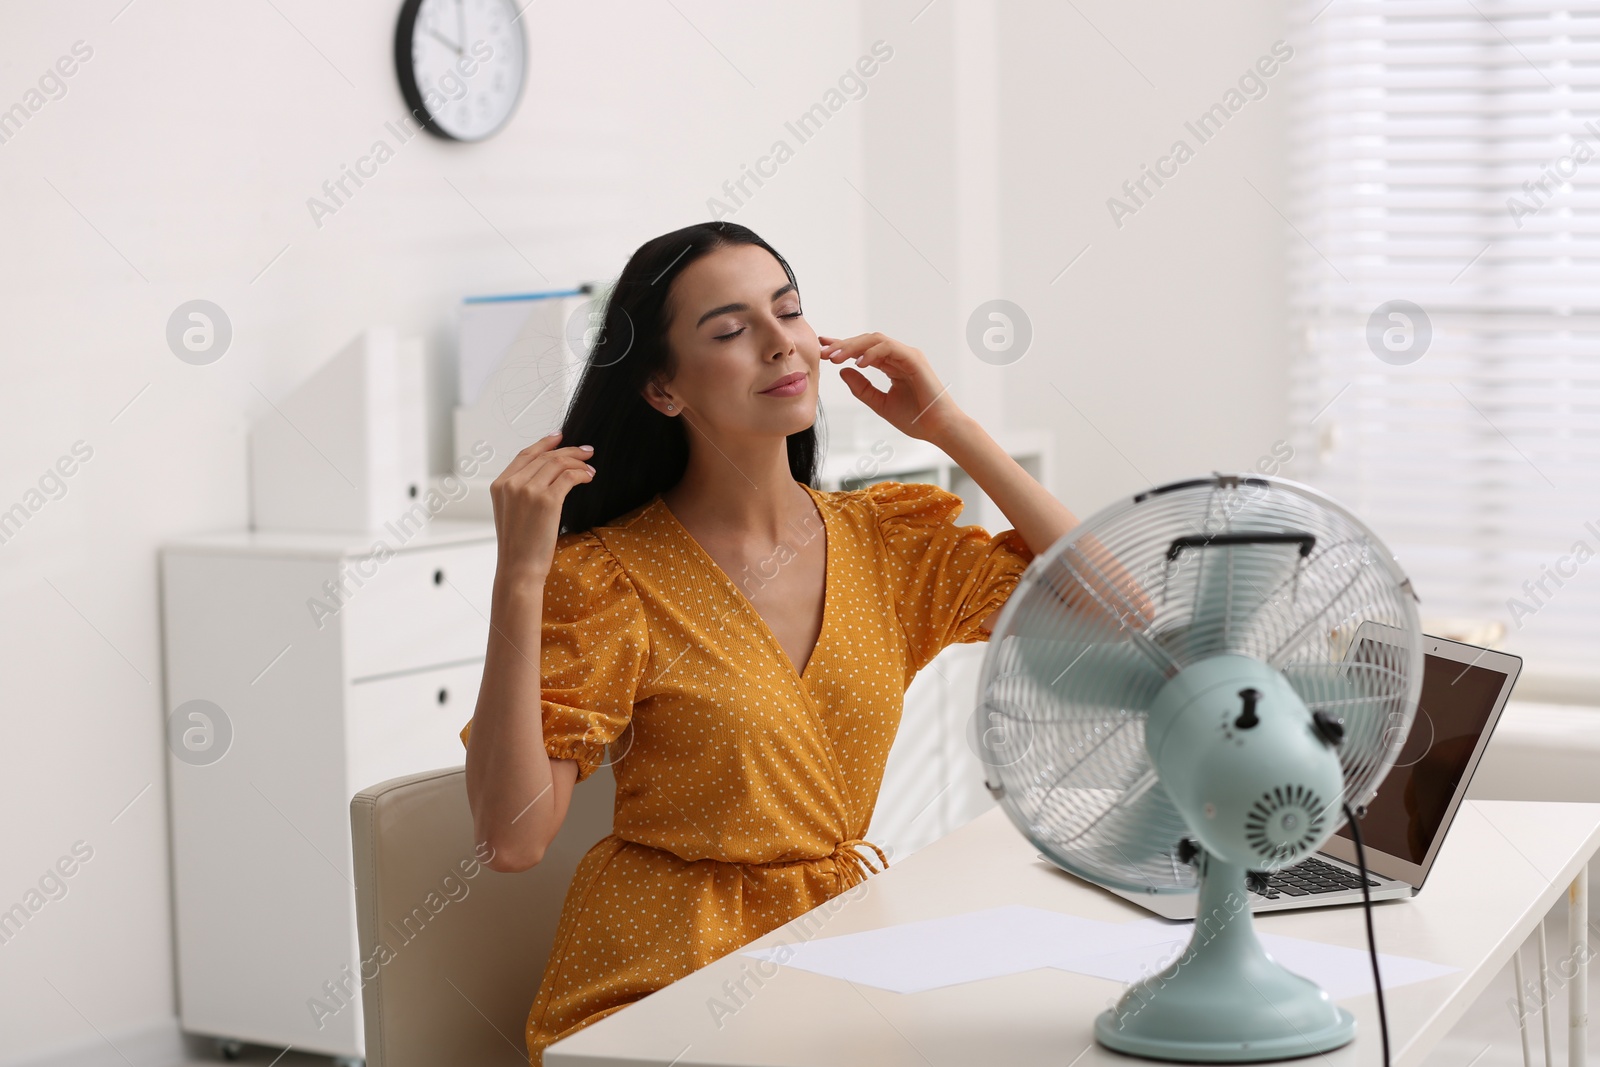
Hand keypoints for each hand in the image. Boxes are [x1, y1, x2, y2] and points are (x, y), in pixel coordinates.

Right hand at [489, 431, 594, 580]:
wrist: (518, 568)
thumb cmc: (519, 546)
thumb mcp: (510, 513)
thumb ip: (520, 491)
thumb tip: (546, 475)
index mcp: (499, 485)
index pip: (525, 454)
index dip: (545, 443)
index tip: (560, 436)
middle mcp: (512, 484)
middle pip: (545, 456)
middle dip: (569, 450)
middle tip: (586, 451)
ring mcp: (528, 490)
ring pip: (558, 463)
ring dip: (578, 463)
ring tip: (591, 469)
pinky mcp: (547, 500)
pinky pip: (569, 476)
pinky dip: (581, 474)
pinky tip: (588, 478)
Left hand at [820, 331, 964, 443]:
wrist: (938, 429)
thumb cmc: (915, 418)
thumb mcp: (880, 403)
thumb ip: (862, 387)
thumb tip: (842, 371)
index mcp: (892, 365)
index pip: (863, 350)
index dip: (843, 347)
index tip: (822, 349)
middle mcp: (899, 356)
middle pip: (867, 341)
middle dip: (843, 345)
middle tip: (823, 352)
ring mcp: (907, 355)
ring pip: (876, 340)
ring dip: (853, 347)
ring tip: (835, 357)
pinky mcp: (914, 359)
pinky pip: (889, 348)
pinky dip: (872, 353)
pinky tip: (858, 363)